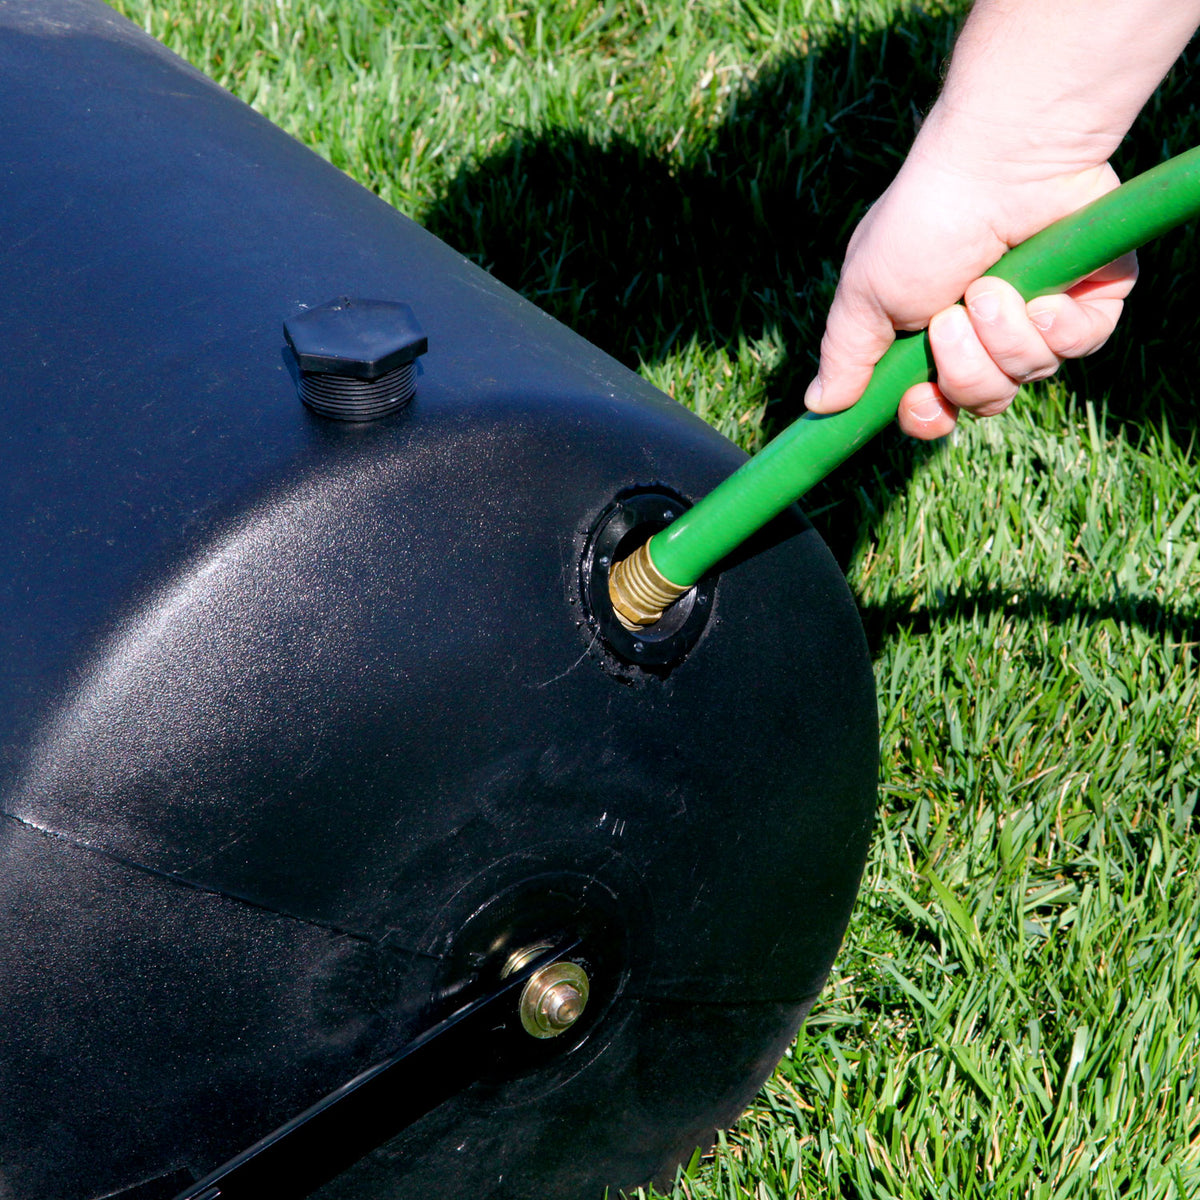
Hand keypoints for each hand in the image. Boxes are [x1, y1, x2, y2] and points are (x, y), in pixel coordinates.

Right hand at [804, 142, 1138, 439]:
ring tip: (991, 286)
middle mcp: (989, 334)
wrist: (997, 164)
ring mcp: (1042, 315)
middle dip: (966, 371)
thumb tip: (818, 405)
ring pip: (1032, 373)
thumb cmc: (923, 221)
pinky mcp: (1094, 296)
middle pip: (984, 402)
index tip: (921, 399)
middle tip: (951, 321)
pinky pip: (1084, 345)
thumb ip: (844, 355)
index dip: (929, 416)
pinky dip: (1060, 326)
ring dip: (1005, 337)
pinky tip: (1044, 295)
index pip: (936, 409)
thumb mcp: (865, 295)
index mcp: (933, 338)